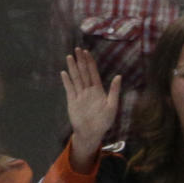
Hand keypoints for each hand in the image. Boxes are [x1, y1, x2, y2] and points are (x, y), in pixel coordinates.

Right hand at [61, 48, 120, 168]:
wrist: (92, 133)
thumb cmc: (104, 122)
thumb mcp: (112, 106)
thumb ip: (114, 91)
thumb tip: (119, 76)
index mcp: (98, 91)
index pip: (93, 73)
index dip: (90, 63)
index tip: (87, 52)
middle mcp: (88, 91)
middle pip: (84, 73)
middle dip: (81, 61)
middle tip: (77, 49)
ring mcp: (79, 95)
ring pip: (76, 79)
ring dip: (73, 68)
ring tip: (70, 57)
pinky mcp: (72, 101)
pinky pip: (69, 89)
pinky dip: (67, 81)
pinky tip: (64, 73)